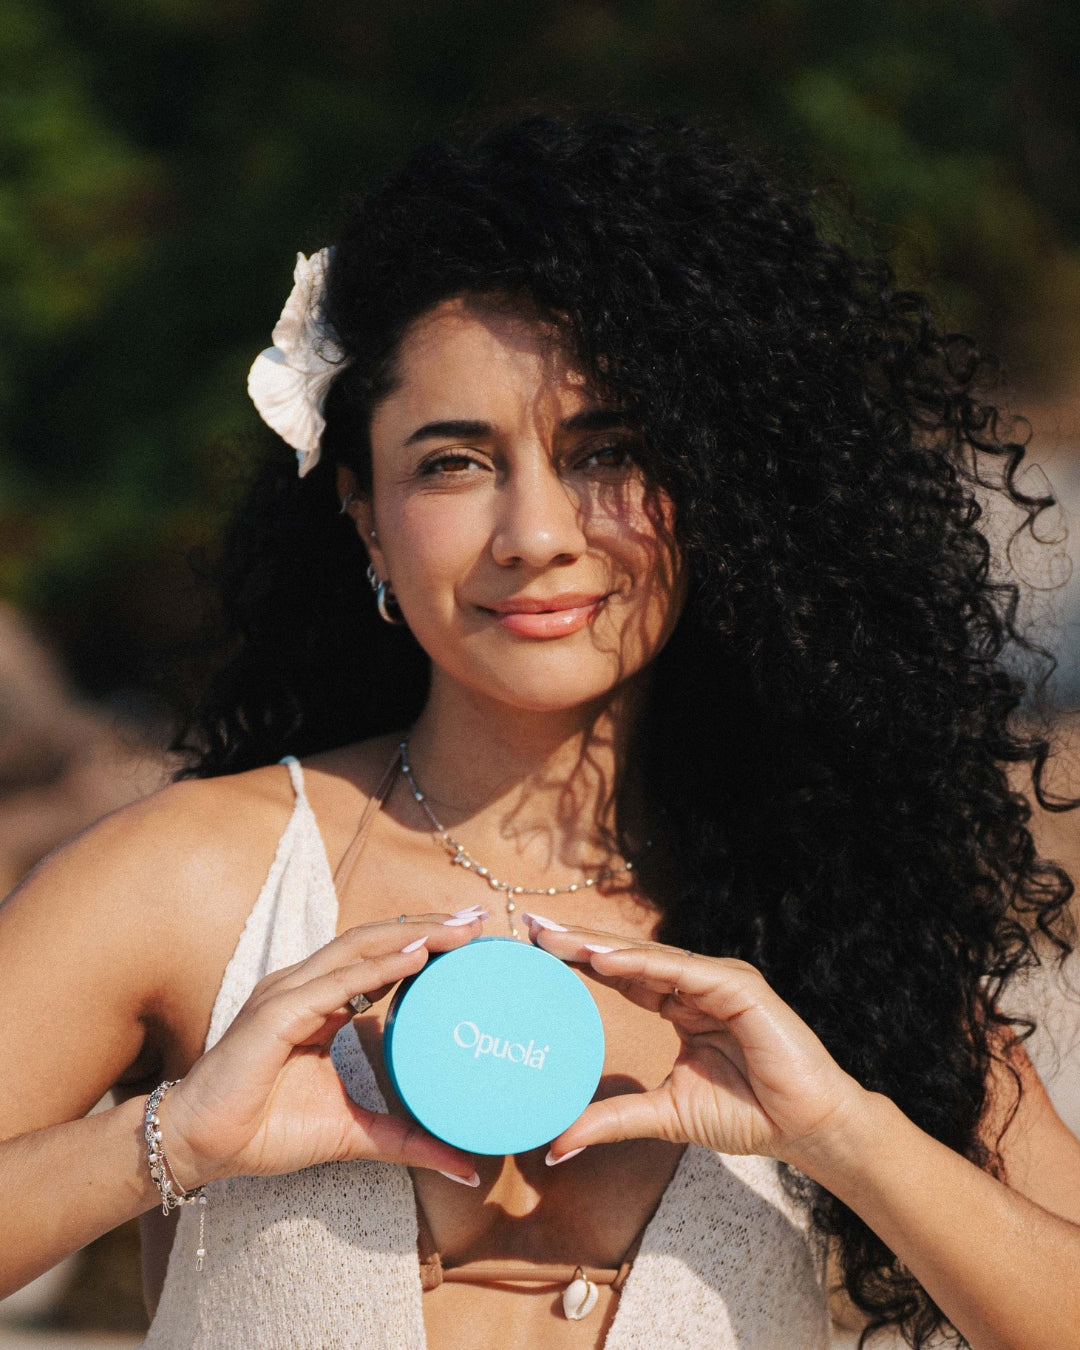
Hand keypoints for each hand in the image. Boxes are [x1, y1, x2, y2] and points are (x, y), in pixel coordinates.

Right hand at [157, 913, 486, 1188]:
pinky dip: (376, 967)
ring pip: (359, 949)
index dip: (426, 942)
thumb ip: (407, 1140)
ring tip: (458, 930)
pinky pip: (333, 984)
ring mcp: (288, 993)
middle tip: (479, 918)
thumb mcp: (354, 1132)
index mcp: (321, 1001)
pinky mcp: (275, 1014)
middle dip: (429, 926)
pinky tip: (415, 958)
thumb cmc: (266, 1130)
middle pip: (376, 940)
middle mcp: (305, 985)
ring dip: (412, 935)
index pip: (382, 957)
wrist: (201, 1147)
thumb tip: (465, 1165)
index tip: (474, 936)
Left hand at [527, 918, 869, 1168]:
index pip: (621, 974)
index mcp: (681, 1003)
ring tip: (556, 939)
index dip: (578, 960)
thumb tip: (557, 1148)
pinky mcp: (740, 987)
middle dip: (579, 941)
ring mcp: (719, 980)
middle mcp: (697, 983)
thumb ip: (613, 1120)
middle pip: (628, 956)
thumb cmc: (747, 1115)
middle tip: (530, 927)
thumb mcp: (665, 1115)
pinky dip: (641, 964)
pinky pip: (682, 971)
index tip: (534, 948)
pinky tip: (603, 959)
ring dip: (601, 946)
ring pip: (649, 956)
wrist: (807, 1129)